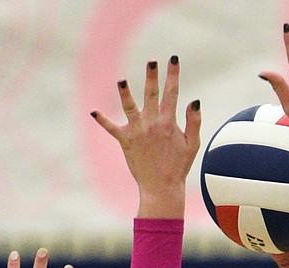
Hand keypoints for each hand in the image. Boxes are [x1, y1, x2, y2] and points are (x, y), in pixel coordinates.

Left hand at [91, 57, 201, 217]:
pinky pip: (112, 129)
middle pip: (151, 94)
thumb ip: (194, 121)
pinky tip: (93, 112)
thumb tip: (193, 101)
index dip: (173, 74)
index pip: (172, 93)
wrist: (161, 188)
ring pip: (129, 107)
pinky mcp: (125, 141)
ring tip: (122, 80)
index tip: (173, 59)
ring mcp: (137, 131)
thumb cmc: (178, 167)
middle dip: (152, 76)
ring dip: (125, 93)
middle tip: (151, 61)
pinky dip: (103, 121)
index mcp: (168, 122)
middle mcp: (152, 123)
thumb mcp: (192, 144)